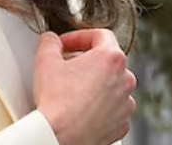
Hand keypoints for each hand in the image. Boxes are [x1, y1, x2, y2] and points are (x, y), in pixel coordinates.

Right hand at [33, 29, 135, 144]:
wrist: (60, 137)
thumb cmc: (57, 101)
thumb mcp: (45, 60)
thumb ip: (50, 41)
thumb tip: (52, 40)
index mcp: (111, 58)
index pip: (100, 35)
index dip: (79, 37)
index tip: (66, 44)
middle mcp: (125, 79)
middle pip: (107, 60)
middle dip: (86, 60)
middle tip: (66, 66)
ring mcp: (126, 103)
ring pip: (112, 85)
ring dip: (94, 83)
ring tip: (72, 89)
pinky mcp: (122, 123)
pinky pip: (113, 107)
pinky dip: (99, 105)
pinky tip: (81, 107)